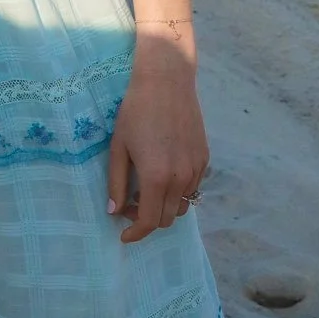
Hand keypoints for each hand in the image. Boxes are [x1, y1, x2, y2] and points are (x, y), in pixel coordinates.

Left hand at [107, 36, 209, 243]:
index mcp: (156, 178)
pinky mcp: (205, 159)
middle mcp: (181, 178)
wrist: (167, 82)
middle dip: (146, 219)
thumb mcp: (118, 148)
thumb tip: (114, 211)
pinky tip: (161, 174)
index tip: (124, 235)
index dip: (135, 234)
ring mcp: (196, 169)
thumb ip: (116, 183)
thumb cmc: (135, 112)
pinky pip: (192, 188)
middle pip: (167, 219)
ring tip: (144, 189)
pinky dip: (176, 192)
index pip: (149, 222)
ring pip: (182, 206)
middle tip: (128, 204)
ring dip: (163, 207)